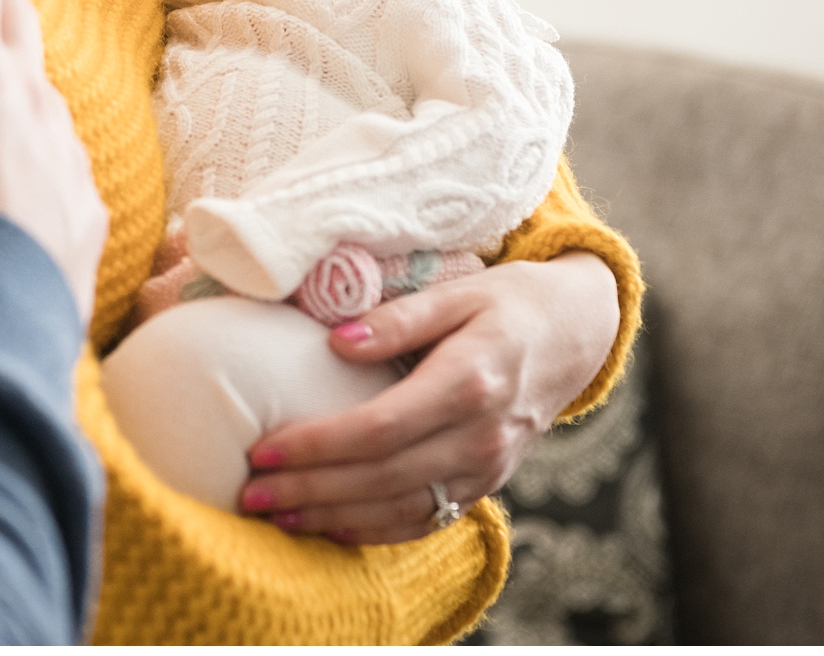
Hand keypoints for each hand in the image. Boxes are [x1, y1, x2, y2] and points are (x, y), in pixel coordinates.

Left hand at [237, 252, 618, 544]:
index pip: (379, 428)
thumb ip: (399, 318)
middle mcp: (481, 436)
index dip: (317, 445)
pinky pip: (427, 519)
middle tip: (250, 491)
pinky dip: (375, 530)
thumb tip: (338, 341)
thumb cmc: (505, 304)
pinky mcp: (487, 484)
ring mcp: (487, 468)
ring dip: (334, 518)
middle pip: (382, 477)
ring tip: (276, 514)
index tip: (264, 447)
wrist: (573, 334)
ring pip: (401, 509)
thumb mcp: (456, 292)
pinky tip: (330, 525)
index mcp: (469, 383)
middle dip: (310, 490)